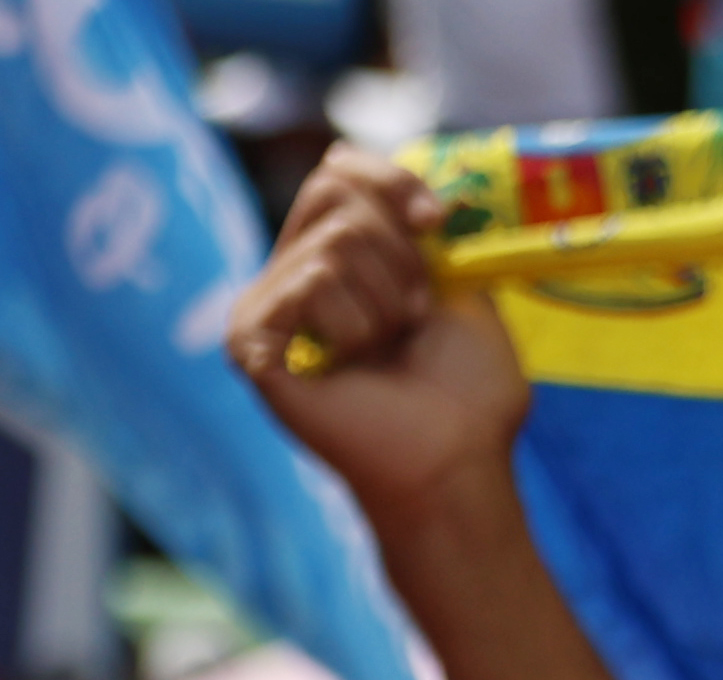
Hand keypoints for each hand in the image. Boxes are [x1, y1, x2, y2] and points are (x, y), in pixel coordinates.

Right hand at [231, 146, 530, 540]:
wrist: (457, 462)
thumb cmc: (468, 397)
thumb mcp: (464, 297)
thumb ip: (432, 237)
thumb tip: (420, 190)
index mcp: (340, 260)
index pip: (339, 170)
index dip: (389, 180)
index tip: (437, 221)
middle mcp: (292, 274)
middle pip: (332, 190)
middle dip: (400, 250)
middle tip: (415, 315)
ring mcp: (264, 306)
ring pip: (335, 241)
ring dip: (387, 301)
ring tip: (387, 351)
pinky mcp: (250, 338)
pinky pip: (310, 281)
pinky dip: (354, 324)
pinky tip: (351, 366)